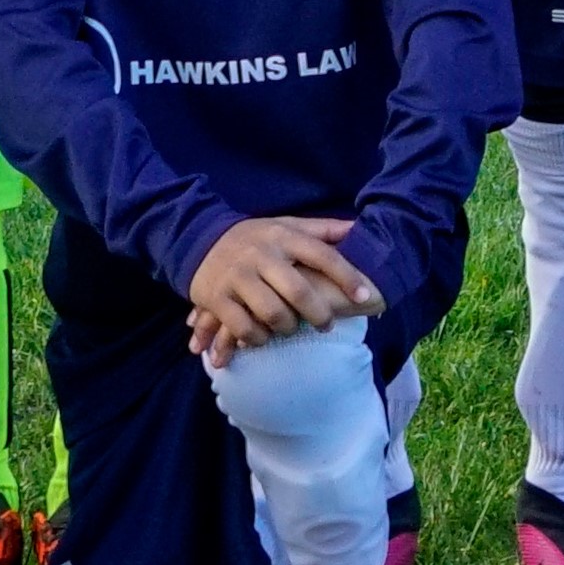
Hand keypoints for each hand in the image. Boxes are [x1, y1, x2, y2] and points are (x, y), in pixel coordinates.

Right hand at [183, 213, 380, 362]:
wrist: (198, 239)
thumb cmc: (256, 238)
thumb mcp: (286, 226)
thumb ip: (321, 230)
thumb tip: (359, 228)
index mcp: (283, 236)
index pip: (322, 255)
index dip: (346, 276)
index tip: (364, 296)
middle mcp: (261, 254)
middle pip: (298, 291)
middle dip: (318, 314)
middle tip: (327, 325)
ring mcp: (237, 276)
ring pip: (272, 313)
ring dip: (287, 328)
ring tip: (292, 330)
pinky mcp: (216, 297)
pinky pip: (243, 327)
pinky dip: (257, 338)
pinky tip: (264, 337)